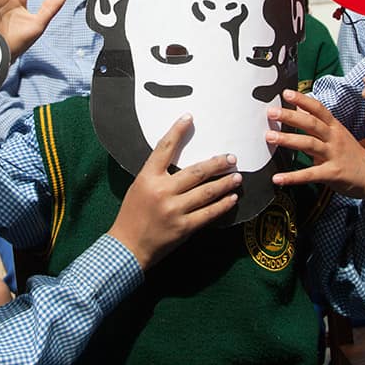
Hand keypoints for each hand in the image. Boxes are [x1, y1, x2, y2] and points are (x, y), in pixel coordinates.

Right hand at [107, 115, 240, 269]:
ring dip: (225, 183)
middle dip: (217, 163)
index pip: (165, 148)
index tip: (189, 118)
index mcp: (148, 178)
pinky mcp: (184, 227)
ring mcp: (174, 210)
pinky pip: (209, 213)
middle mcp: (162, 191)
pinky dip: (223, 205)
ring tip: (237, 177)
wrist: (127, 246)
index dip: (177, 131)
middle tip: (231, 158)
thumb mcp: (139, 188)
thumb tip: (181, 163)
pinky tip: (232, 199)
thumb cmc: (132, 215)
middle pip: (196, 171)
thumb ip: (157, 175)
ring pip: (207, 192)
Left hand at [266, 89, 364, 197]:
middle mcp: (334, 138)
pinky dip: (292, 177)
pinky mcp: (332, 174)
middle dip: (290, 117)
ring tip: (269, 137)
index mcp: (335, 127)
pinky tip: (277, 178)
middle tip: (271, 112)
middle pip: (311, 123)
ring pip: (309, 144)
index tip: (286, 93)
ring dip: (288, 140)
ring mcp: (334, 155)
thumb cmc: (352, 155)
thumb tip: (299, 107)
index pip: (319, 109)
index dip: (303, 100)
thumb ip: (318, 123)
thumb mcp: (337, 134)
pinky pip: (310, 174)